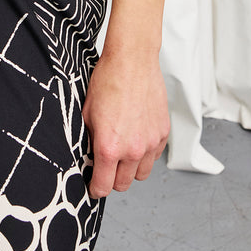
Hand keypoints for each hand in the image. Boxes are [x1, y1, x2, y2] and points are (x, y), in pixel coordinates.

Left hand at [81, 49, 169, 198]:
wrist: (132, 61)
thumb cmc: (108, 81)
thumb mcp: (87, 114)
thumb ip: (89, 142)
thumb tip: (89, 158)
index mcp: (109, 147)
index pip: (104, 187)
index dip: (96, 188)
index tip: (94, 186)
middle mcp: (133, 149)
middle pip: (124, 185)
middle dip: (112, 179)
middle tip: (106, 167)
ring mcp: (150, 142)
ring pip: (141, 174)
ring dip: (131, 169)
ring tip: (122, 152)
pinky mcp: (163, 133)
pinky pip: (154, 156)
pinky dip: (146, 154)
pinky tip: (136, 138)